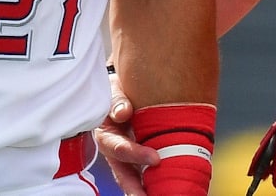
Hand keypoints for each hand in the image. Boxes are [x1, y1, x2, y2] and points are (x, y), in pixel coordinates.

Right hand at [93, 71, 160, 195]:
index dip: (135, 154)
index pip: (119, 148)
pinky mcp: (138, 162)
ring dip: (144, 191)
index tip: (155, 159)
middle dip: (135, 188)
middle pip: (124, 174)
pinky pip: (145, 176)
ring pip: (133, 179)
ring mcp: (126, 159)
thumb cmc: (118, 91)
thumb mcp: (114, 90)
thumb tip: (124, 113)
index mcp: (106, 134)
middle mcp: (115, 151)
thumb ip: (117, 100)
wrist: (124, 93)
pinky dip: (154, 184)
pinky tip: (169, 190)